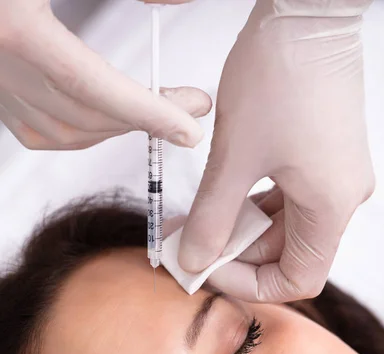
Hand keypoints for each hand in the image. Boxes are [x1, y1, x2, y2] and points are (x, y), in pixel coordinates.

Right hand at [0, 0, 210, 149]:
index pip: (93, 84)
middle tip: (187, 108)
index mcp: (16, 29)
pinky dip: (80, 133)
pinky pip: (39, 132)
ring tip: (153, 112)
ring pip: (65, 132)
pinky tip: (105, 120)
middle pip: (86, 114)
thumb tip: (176, 0)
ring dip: (117, 128)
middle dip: (145, 119)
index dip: (147, 111)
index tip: (189, 127)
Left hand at [179, 0, 374, 302]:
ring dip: (236, 227)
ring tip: (192, 218)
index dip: (248, 284)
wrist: (308, 10)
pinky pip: (285, 196)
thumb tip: (192, 261)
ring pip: (281, 225)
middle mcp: (339, 199)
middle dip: (232, 251)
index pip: (296, 279)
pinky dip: (250, 202)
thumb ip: (211, 219)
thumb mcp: (235, 157)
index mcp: (330, 208)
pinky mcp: (320, 157)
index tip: (206, 269)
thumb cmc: (280, 75)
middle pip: (284, 253)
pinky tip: (219, 192)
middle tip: (186, 241)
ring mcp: (332, 177)